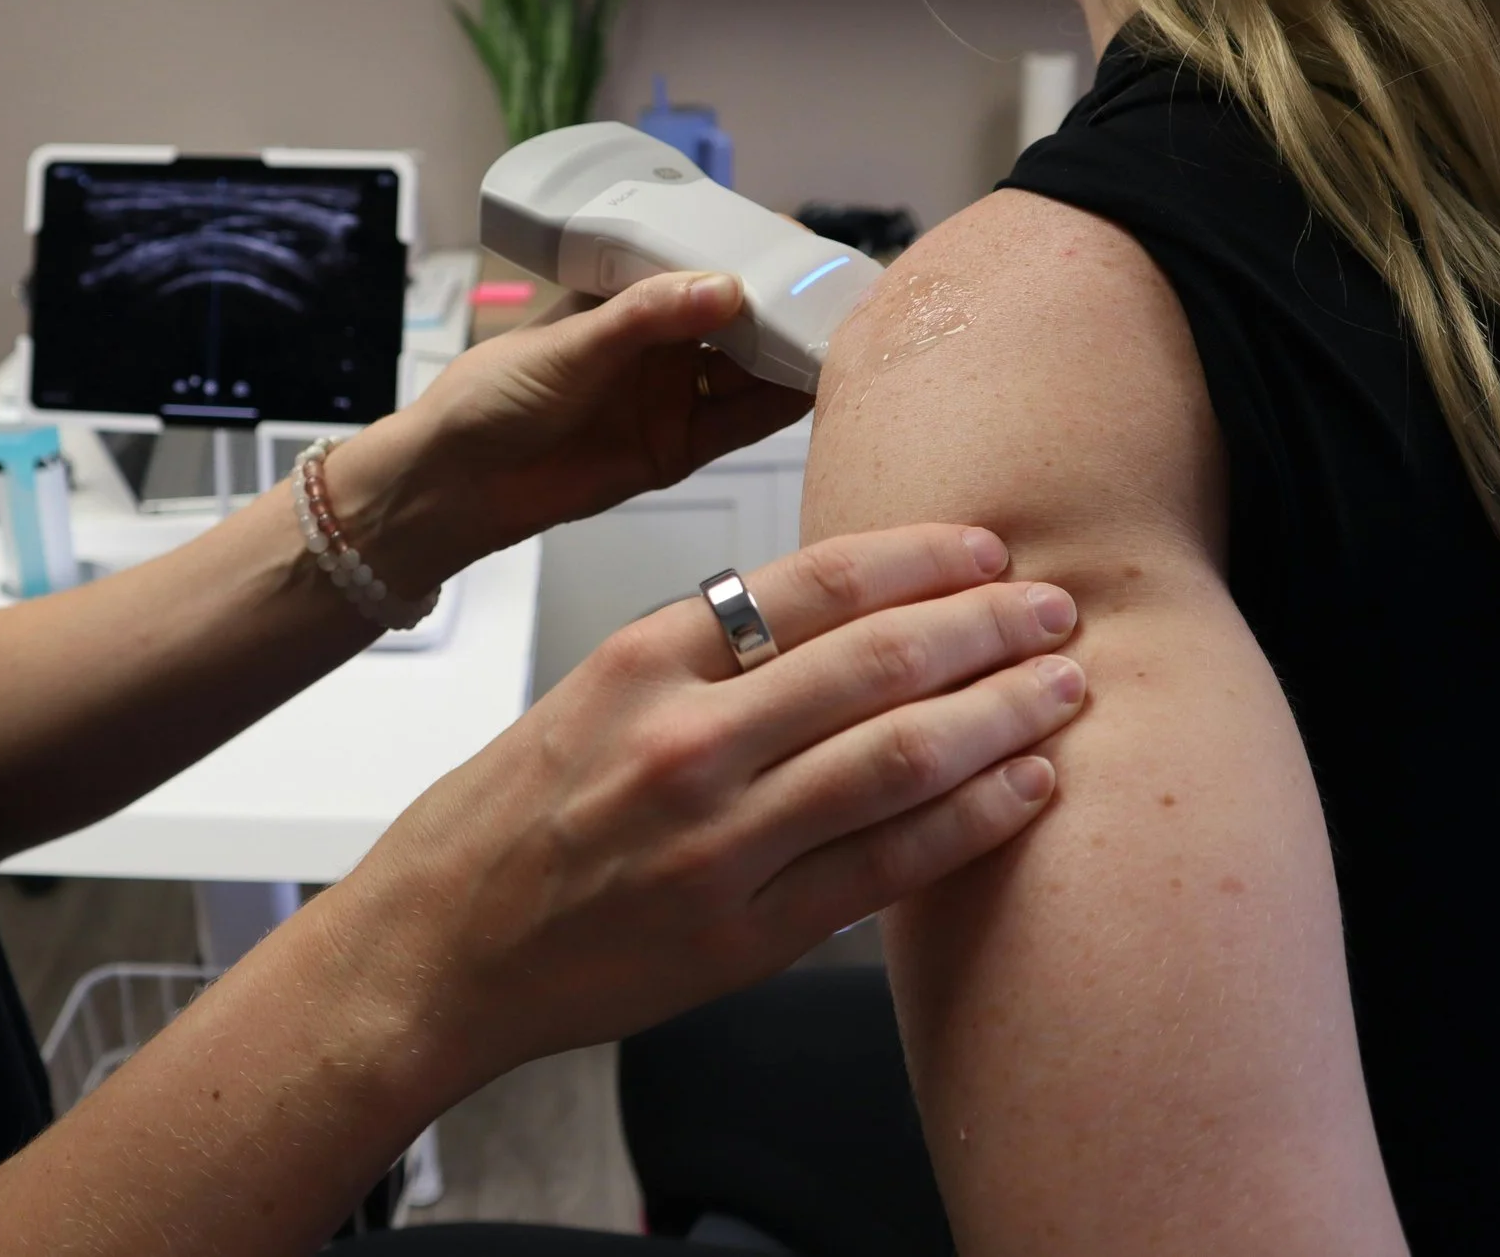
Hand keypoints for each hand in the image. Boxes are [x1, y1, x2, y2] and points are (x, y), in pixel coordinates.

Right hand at [304, 524, 1083, 1094]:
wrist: (433, 951)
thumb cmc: (501, 823)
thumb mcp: (587, 696)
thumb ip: (702, 660)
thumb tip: (833, 623)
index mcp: (642, 663)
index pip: (815, 583)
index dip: (921, 560)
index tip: (985, 549)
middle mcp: (687, 743)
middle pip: (877, 662)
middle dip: (988, 627)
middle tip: (1058, 608)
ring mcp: (720, 843)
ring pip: (899, 757)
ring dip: (1001, 716)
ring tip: (1066, 689)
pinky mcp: (745, 935)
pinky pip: (885, 867)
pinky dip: (970, 822)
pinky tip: (1027, 790)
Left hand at [329, 272, 809, 587]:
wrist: (460, 481)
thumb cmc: (496, 393)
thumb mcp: (572, 345)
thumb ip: (647, 318)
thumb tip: (725, 289)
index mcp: (632, 295)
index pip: (708, 264)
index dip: (758, 257)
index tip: (807, 252)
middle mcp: (662, 340)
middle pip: (743, 319)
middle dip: (791, 310)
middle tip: (844, 300)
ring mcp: (674, 392)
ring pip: (751, 369)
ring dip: (794, 358)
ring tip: (845, 343)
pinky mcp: (680, 446)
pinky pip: (742, 421)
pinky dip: (780, 407)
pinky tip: (817, 388)